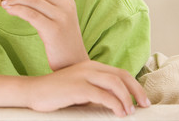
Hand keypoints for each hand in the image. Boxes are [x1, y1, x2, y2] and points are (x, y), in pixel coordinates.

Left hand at [0, 0, 87, 69]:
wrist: (74, 62)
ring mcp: (61, 16)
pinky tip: (9, 11)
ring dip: (14, 0)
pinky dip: (17, 10)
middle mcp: (66, 5)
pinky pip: (31, 14)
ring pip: (32, 0)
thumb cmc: (60, 40)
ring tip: (4, 4)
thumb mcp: (57, 17)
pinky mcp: (54, 29)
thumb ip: (45, 4)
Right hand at [25, 59, 150, 116]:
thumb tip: (116, 102)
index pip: (120, 73)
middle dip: (136, 91)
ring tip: (129, 112)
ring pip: (115, 84)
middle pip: (121, 76)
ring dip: (127, 99)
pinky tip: (118, 112)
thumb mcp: (79, 88)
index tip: (142, 99)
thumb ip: (96, 90)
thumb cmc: (57, 92)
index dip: (134, 85)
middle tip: (144, 105)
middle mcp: (89, 67)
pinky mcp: (78, 87)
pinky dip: (115, 104)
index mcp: (91, 66)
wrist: (34, 91)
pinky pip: (103, 95)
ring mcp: (83, 76)